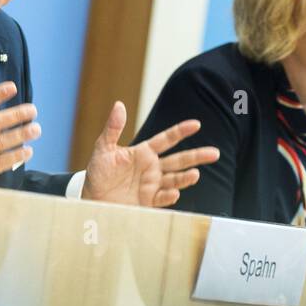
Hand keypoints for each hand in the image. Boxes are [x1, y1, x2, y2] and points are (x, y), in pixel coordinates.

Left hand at [82, 102, 219, 206]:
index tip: (196, 124)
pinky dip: (170, 195)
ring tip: (195, 174)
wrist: (91, 199)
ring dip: (186, 177)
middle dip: (197, 156)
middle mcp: (151, 168)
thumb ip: (113, 128)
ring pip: (175, 179)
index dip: (181, 131)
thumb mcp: (103, 148)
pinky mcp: (148, 201)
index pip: (166, 139)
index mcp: (143, 152)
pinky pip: (163, 198)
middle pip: (179, 160)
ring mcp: (152, 185)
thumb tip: (119, 104)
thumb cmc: (97, 173)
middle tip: (215, 153)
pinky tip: (174, 192)